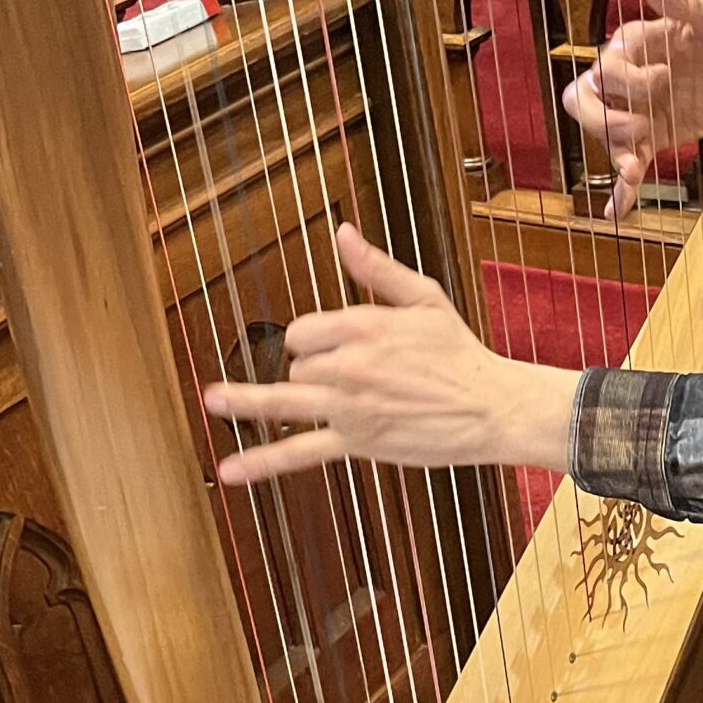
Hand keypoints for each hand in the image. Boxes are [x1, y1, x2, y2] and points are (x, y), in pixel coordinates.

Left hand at [202, 224, 578, 484]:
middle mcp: (350, 363)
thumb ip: (376, 269)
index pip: (303, 331)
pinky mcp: (356, 442)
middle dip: (310, 373)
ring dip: (245, 401)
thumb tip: (343, 232)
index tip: (329, 350)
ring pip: (284, 399)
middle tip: (346, 381)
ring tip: (211, 400)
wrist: (491, 407)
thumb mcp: (424, 297)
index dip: (310, 341)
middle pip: (296, 365)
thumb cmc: (460, 352)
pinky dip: (263, 462)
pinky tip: (231, 470)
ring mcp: (349, 406)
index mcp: (363, 324)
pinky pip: (299, 452)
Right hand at [563, 0, 702, 219]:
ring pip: (601, 134)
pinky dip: (621, 189)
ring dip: (612, 151)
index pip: (606, 66)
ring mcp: (637, 110)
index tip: (667, 76)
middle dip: (602, 117)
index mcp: (634, 45)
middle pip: (582, 100)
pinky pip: (629, 163)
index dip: (630, 78)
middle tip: (641, 126)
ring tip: (635, 166)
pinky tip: (617, 211)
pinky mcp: (655, 138)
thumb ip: (676, 0)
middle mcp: (627, 78)